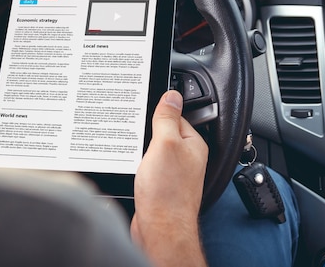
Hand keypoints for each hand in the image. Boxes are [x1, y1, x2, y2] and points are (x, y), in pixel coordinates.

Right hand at [131, 90, 207, 266]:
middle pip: (163, 132)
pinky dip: (139, 163)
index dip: (158, 112)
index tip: (143, 109)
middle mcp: (185, 158)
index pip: (175, 116)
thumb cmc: (168, 193)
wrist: (160, 230)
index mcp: (192, 144)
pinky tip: (132, 166)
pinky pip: (148, 166)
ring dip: (141, 149)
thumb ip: (167, 119)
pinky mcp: (160, 185)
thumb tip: (172, 95)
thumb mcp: (165, 145)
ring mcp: (173, 172)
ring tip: (133, 151)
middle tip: (134, 132)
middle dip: (146, 131)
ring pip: (153, 150)